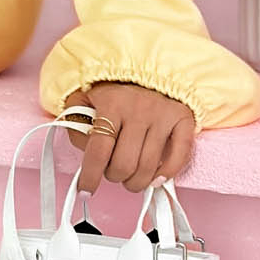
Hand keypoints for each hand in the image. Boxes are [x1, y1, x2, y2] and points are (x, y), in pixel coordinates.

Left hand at [60, 82, 196, 195]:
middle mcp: (138, 110)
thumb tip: (83, 151)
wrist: (150, 67)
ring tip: (130, 178)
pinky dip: (166, 175)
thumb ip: (77, 123)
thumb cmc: (115, 88)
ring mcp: (163, 115)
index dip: (90, 176)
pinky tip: (155, 179)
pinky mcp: (183, 120)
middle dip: (114, 177)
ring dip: (136, 182)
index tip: (85, 191)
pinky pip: (178, 157)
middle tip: (113, 173)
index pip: (99, 150)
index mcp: (111, 103)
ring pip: (148, 167)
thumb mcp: (85, 98)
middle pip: (124, 164)